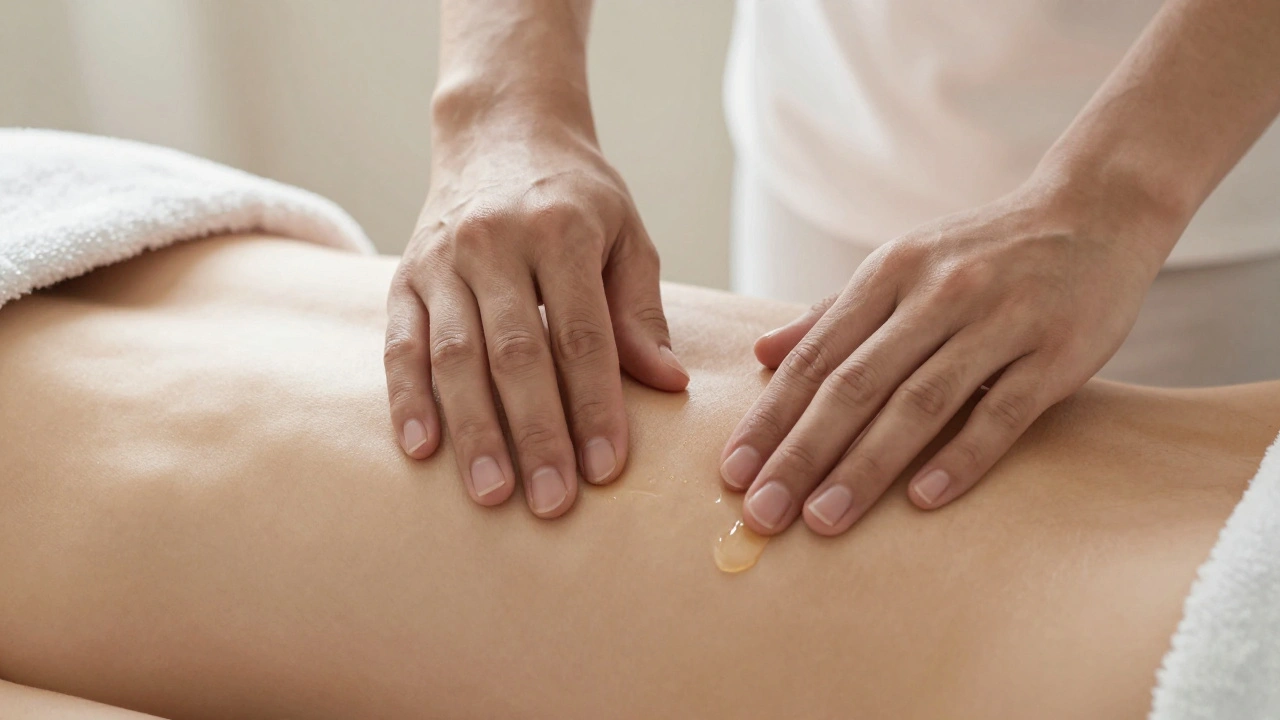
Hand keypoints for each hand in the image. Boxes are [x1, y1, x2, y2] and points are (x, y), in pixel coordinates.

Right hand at [385, 123, 688, 518]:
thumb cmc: (576, 194)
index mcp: (560, 230)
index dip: (594, 405)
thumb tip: (667, 383)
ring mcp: (441, 260)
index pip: (581, 334)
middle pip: (515, 353)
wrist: (500, 131)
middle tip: (552, 503)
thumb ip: (639, 310)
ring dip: (473, 431)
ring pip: (454, 356)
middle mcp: (494, 242)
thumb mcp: (625, 235)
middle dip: (536, 433)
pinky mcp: (403, 277)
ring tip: (492, 494)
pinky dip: (407, 398)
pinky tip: (420, 449)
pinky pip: (400, 345)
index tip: (606, 469)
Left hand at [720, 182, 1169, 535]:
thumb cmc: (983, 252)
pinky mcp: (1056, 352)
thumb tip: (760, 354)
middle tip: (762, 512)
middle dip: (801, 454)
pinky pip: (1002, 413)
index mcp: (890, 273)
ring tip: (823, 519)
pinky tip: (921, 501)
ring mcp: (999, 321)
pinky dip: (959, 458)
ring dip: (865, 467)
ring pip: (919, 403)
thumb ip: (832, 313)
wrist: (1095, 212)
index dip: (771, 417)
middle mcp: (937, 294)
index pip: (815, 356)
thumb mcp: (901, 265)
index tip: (734, 472)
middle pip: (855, 385)